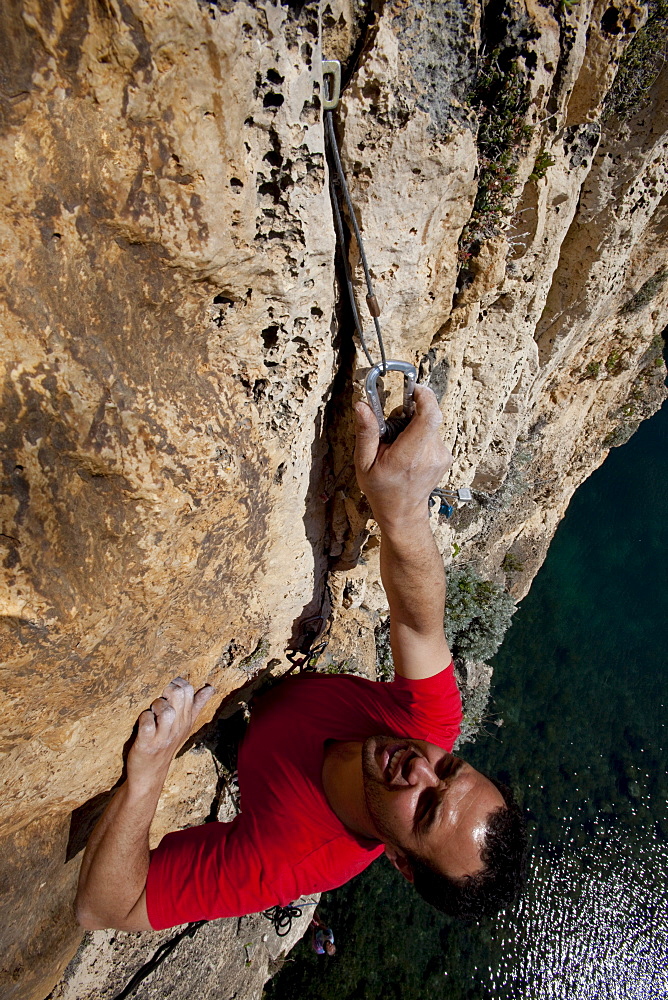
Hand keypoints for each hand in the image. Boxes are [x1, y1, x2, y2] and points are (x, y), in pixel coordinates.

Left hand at [126, 677, 214, 788]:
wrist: (150, 774)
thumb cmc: (165, 745)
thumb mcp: (184, 726)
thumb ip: (196, 705)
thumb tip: (210, 688)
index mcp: (186, 720)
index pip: (189, 691)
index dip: (177, 684)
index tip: (168, 691)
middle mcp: (178, 727)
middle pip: (178, 695)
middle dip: (166, 690)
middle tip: (160, 698)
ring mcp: (163, 736)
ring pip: (165, 710)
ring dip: (155, 706)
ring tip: (152, 712)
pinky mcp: (147, 744)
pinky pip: (147, 723)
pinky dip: (144, 719)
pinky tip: (144, 724)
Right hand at [354, 385, 451, 527]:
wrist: (403, 512)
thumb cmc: (382, 489)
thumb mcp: (364, 464)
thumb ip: (365, 433)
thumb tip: (362, 406)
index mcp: (409, 456)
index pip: (429, 417)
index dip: (424, 396)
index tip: (413, 388)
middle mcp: (430, 455)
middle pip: (427, 416)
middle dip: (409, 413)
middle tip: (393, 428)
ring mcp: (441, 456)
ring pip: (430, 424)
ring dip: (414, 426)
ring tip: (400, 445)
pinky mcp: (446, 455)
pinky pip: (433, 434)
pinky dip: (420, 435)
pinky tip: (410, 452)